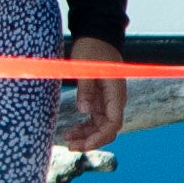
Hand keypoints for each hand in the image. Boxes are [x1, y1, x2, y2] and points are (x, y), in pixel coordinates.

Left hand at [57, 36, 124, 155]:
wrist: (97, 35)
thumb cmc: (92, 48)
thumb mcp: (85, 67)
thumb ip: (86, 89)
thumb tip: (84, 111)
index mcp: (116, 93)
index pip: (113, 123)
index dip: (100, 137)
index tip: (85, 144)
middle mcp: (114, 100)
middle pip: (107, 129)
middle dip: (91, 141)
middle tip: (71, 146)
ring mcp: (107, 101)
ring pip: (100, 127)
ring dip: (86, 136)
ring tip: (67, 140)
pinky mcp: (100, 99)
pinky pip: (94, 119)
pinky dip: (84, 127)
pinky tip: (71, 131)